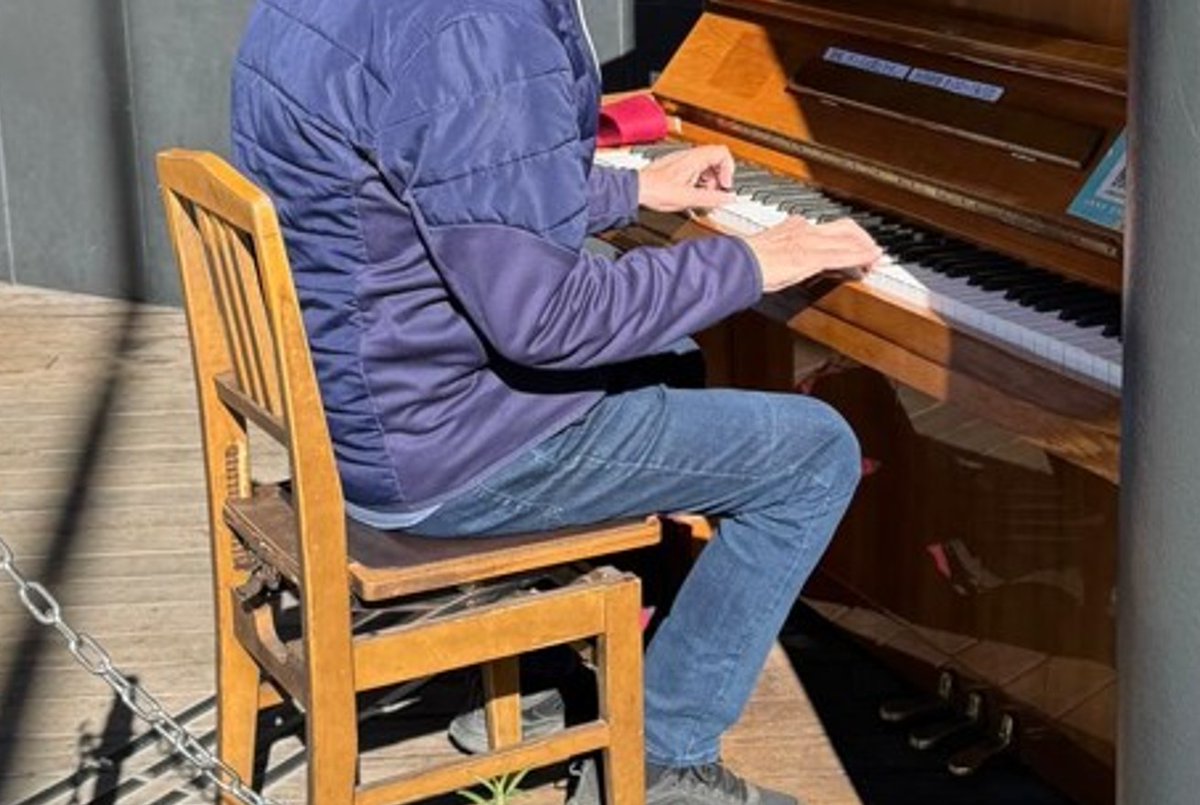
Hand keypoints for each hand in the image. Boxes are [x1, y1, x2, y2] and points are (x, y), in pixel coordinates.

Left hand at [637, 145, 737, 211]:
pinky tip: (692, 194)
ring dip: (708, 181)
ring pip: (705, 166)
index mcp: (694, 159)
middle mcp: (689, 156)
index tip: (724, 185)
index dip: (728, 169)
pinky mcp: (676, 167)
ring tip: (702, 195)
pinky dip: (698, 182)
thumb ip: (711, 198)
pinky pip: (694, 170)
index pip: (722, 153)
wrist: (636, 190)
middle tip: (715, 192)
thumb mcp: (688, 198)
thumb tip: (728, 198)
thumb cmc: (655, 190)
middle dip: (719, 178)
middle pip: (715, 160)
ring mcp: (682, 161)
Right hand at [742, 217, 882, 292]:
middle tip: (872, 250)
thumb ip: (782, 249)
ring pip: (847, 240)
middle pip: (844, 228)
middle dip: (862, 238)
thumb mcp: (769, 249)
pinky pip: (843, 255)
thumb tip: (786, 259)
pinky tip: (869, 261)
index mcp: (794, 227)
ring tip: (876, 258)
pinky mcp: (812, 257)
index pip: (827, 227)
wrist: (739, 263)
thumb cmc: (747, 261)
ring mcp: (810, 242)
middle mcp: (805, 229)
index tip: (853, 244)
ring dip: (865, 249)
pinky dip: (860, 257)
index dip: (846, 235)